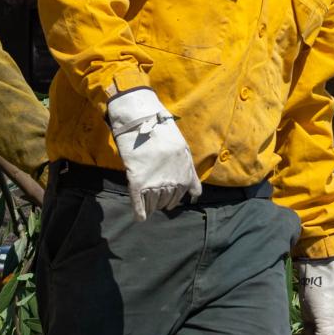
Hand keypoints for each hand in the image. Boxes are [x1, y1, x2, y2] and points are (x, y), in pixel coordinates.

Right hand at [104, 87, 201, 219]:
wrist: (140, 116)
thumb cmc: (161, 129)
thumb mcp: (183, 148)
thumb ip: (189, 171)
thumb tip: (195, 194)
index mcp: (186, 170)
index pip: (186, 194)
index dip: (177, 196)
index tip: (170, 196)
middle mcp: (173, 179)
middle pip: (169, 200)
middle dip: (164, 201)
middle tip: (155, 196)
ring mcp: (155, 180)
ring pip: (155, 203)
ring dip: (152, 206)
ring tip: (147, 203)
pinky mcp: (137, 180)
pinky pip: (139, 202)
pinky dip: (140, 212)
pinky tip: (140, 218)